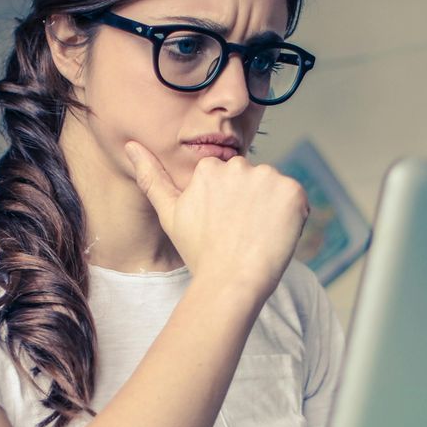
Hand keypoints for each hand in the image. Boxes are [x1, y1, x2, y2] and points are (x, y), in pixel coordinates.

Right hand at [125, 141, 308, 296]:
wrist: (230, 281)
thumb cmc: (199, 252)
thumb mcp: (169, 213)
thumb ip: (151, 176)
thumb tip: (130, 144)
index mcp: (209, 168)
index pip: (229, 180)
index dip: (229, 205)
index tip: (224, 226)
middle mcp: (238, 166)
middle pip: (252, 181)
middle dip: (250, 202)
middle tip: (240, 233)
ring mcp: (267, 177)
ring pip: (274, 189)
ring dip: (271, 208)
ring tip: (256, 236)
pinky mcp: (292, 191)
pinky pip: (296, 199)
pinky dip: (291, 216)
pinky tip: (275, 235)